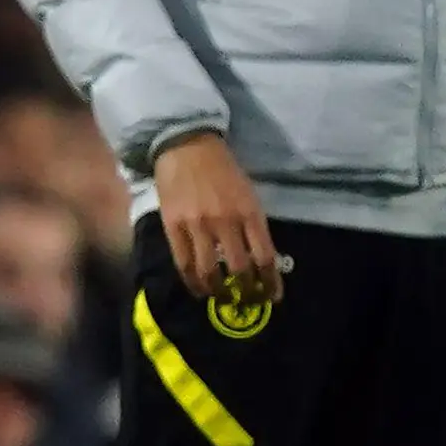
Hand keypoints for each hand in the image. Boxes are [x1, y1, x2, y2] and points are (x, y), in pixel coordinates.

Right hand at [153, 132, 279, 302]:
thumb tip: (260, 259)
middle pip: (239, 269)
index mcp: (249, 212)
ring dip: (218, 291)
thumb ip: (252, 224)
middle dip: (246, 291)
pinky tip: (198, 289)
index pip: (265, 257)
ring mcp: (197, 225)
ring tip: (222, 297)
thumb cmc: (222, 168)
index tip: (272, 297)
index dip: (270, 283)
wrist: (186, 145)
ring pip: (209, 271)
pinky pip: (183, 263)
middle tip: (247, 301)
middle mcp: (226, 222)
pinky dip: (192, 282)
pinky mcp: (173, 226)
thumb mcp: (248, 193)